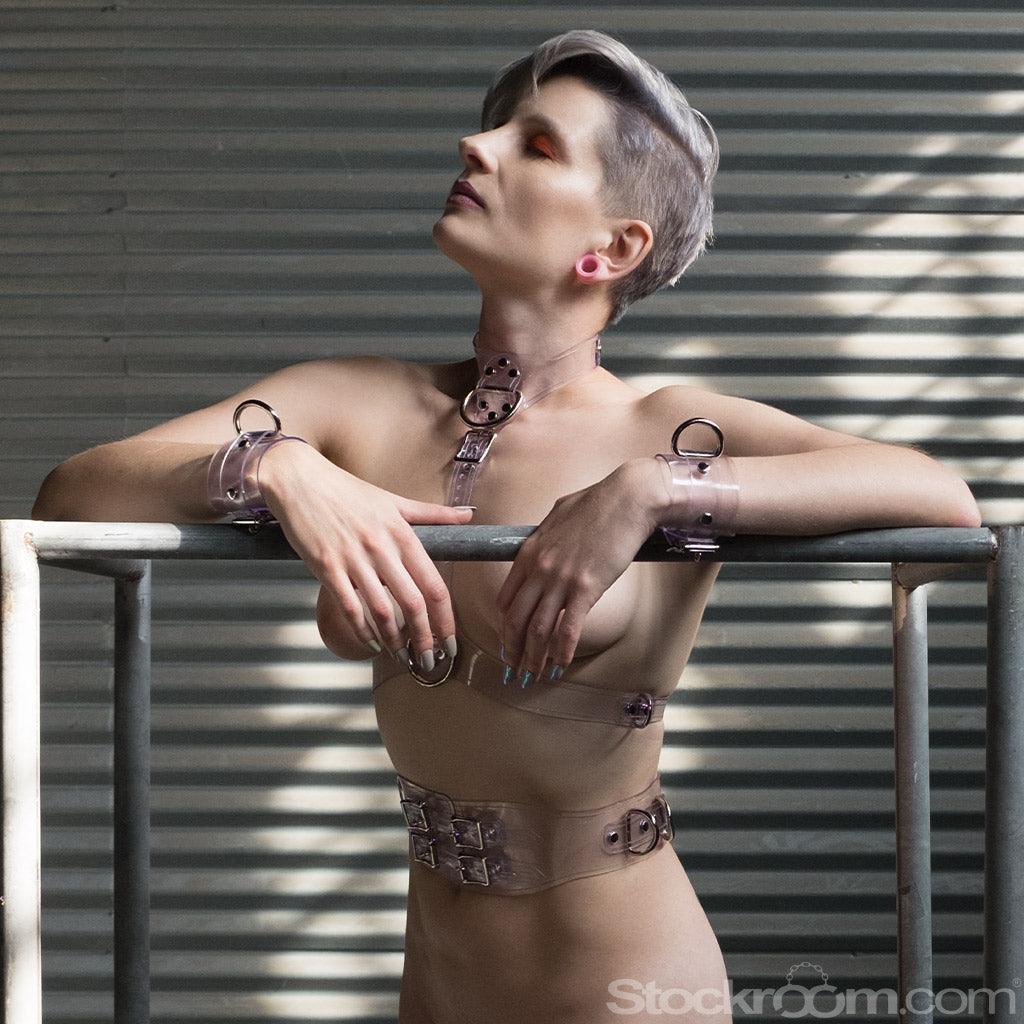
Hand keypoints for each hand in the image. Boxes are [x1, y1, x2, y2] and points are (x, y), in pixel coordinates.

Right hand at [260, 442, 473, 665]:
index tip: (451, 641)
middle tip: (429, 660)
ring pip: (381, 610)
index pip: (434, 584)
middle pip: (413, 603)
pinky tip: (371, 644)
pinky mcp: (326, 567)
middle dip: (425, 638)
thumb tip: (468, 515)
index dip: (446, 618)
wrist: (300, 480)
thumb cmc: (347, 491)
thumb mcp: (394, 500)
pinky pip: (349, 607)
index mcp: (402, 533)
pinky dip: (362, 631)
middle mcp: (381, 548)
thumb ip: (433, 514)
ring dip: (394, 640)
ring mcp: (353, 559)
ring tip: (402, 657)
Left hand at [495, 457, 664, 683]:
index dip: (504, 625)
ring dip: (534, 657)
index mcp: (529, 552)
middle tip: (514, 667)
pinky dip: (562, 651)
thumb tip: (542, 545)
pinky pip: (568, 628)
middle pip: (516, 619)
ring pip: (538, 629)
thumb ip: (544, 537)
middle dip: (512, 649)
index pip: (506, 598)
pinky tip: (561, 664)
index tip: (508, 640)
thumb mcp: (557, 516)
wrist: (626, 499)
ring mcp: (561, 580)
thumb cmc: (597, 503)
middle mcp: (540, 569)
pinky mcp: (587, 588)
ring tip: (534, 674)